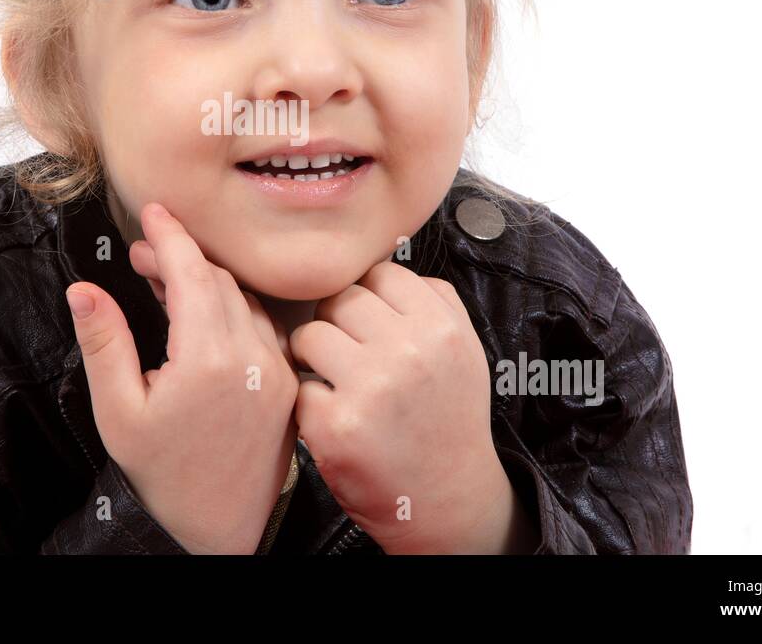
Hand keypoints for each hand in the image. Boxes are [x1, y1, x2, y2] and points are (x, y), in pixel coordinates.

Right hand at [65, 202, 298, 553]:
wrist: (217, 532)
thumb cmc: (164, 477)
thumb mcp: (117, 411)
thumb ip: (103, 342)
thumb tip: (84, 289)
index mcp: (209, 360)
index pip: (192, 272)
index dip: (168, 235)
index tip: (152, 213)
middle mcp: (253, 360)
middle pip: (219, 281)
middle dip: (180, 257)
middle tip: (143, 255)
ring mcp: (276, 373)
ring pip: (244, 301)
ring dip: (207, 283)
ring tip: (166, 283)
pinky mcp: (287, 388)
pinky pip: (262, 329)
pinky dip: (232, 310)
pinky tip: (203, 317)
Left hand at [289, 260, 535, 553]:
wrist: (448, 498)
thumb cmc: (447, 418)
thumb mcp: (462, 350)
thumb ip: (430, 300)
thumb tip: (379, 262)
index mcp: (440, 327)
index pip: (378, 274)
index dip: (368, 297)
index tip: (371, 323)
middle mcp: (408, 352)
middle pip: (339, 299)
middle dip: (337, 324)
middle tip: (349, 356)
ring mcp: (371, 389)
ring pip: (310, 335)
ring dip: (314, 357)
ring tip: (336, 382)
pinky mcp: (337, 426)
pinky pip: (299, 386)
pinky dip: (310, 402)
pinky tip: (335, 417)